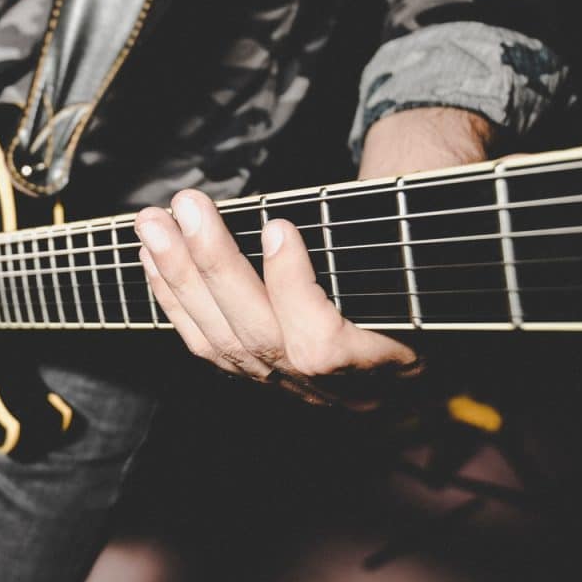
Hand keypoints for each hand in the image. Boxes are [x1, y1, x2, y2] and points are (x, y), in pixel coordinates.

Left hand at [134, 107, 493, 406]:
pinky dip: (174, 298)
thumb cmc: (426, 280)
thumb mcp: (428, 261)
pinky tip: (153, 256)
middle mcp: (331, 391)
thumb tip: (365, 190)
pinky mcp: (256, 377)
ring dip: (179, 276)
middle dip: (213, 266)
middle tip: (187, 205)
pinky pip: (205, 344)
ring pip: (221, 342)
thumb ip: (400, 236)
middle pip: (256, 336)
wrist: (425, 336)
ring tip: (154, 223)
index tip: (278, 226)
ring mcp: (290, 390)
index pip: (321, 347)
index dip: (292, 287)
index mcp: (386, 367)